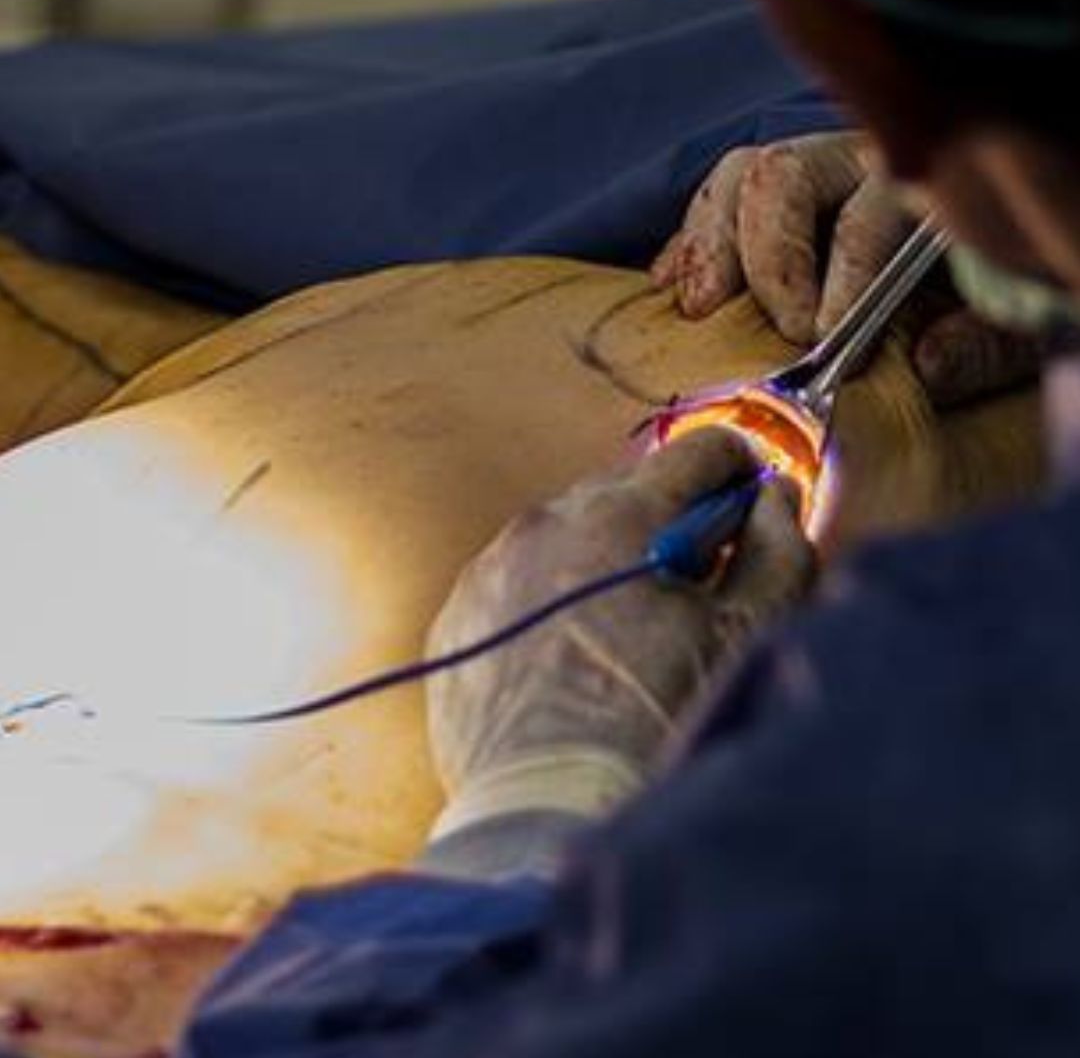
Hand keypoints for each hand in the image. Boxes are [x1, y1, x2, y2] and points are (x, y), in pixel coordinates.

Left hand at [426, 430, 812, 822]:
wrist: (550, 821)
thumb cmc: (658, 728)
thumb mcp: (747, 637)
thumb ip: (778, 548)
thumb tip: (774, 498)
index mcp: (619, 517)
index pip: (694, 453)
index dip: (737, 466)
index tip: (753, 491)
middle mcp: (544, 526)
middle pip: (628, 489)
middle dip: (671, 518)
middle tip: (703, 574)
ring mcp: (490, 570)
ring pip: (568, 535)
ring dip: (608, 560)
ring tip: (637, 628)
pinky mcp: (458, 619)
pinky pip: (517, 583)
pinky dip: (552, 601)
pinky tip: (579, 656)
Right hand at [653, 130, 1038, 407]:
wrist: (955, 251)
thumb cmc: (986, 286)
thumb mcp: (1011, 316)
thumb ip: (985, 341)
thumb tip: (930, 365)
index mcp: (910, 182)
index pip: (862, 217)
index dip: (840, 276)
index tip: (824, 337)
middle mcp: (845, 160)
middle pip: (779, 176)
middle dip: (767, 256)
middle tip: (778, 328)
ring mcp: (796, 169)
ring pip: (735, 177)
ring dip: (708, 243)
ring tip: (698, 307)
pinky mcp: (757, 198)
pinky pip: (708, 203)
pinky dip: (686, 245)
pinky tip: (670, 287)